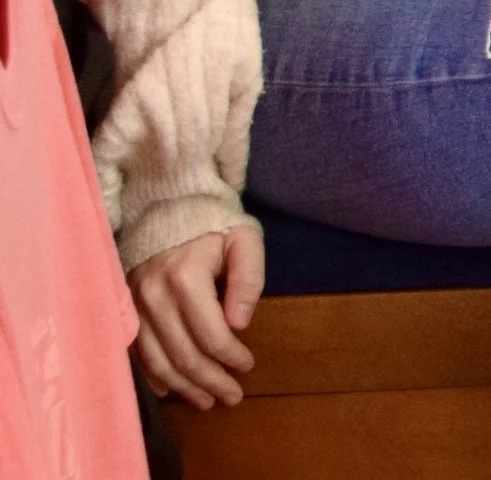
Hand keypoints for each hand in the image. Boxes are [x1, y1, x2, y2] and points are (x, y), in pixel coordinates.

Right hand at [130, 223, 262, 408]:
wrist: (167, 207)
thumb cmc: (213, 225)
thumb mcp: (244, 239)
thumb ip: (248, 279)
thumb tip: (240, 324)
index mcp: (184, 276)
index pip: (210, 333)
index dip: (231, 357)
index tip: (248, 366)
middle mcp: (152, 295)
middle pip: (183, 354)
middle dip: (210, 381)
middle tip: (232, 397)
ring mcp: (133, 305)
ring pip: (158, 361)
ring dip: (184, 387)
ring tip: (208, 401)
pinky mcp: (124, 311)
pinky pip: (137, 354)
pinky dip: (155, 377)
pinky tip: (172, 390)